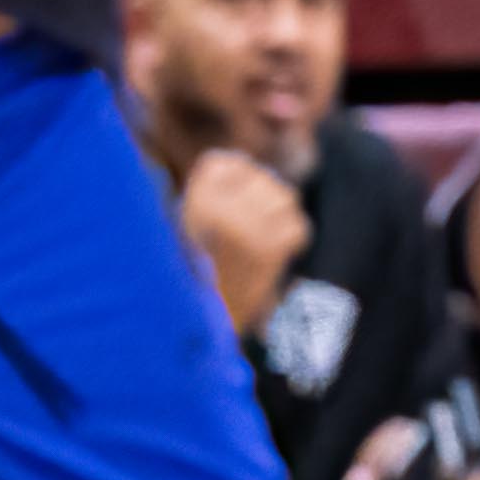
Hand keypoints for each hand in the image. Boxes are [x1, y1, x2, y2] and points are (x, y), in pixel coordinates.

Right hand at [177, 144, 310, 338]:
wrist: (201, 321)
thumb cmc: (189, 268)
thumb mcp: (182, 219)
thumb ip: (208, 185)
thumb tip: (235, 158)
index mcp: (191, 199)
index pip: (225, 162)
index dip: (230, 178)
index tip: (223, 201)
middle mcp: (221, 208)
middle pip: (260, 177)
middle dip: (257, 195)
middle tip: (241, 226)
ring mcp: (250, 228)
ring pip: (283, 197)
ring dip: (276, 214)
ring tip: (256, 237)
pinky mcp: (273, 250)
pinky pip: (297, 226)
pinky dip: (290, 237)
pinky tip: (272, 252)